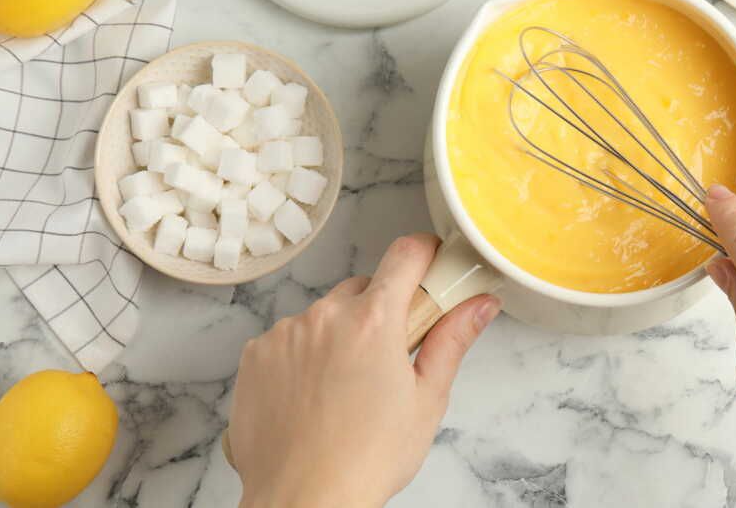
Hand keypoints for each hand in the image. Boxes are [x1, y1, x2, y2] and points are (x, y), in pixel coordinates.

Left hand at [228, 234, 500, 507]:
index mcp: (374, 321)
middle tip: (390, 359)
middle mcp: (324, 316)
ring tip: (346, 389)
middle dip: (382, 312)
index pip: (406, 253)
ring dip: (339, 335)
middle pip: (364, 288)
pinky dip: (304, 355)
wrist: (302, 500)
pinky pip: (289, 338)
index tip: (432, 267)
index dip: (425, 254)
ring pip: (324, 315)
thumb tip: (480, 304)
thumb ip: (452, 340)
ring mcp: (285, 334)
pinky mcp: (255, 355)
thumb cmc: (366, 459)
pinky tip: (314, 395)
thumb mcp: (426, 400)